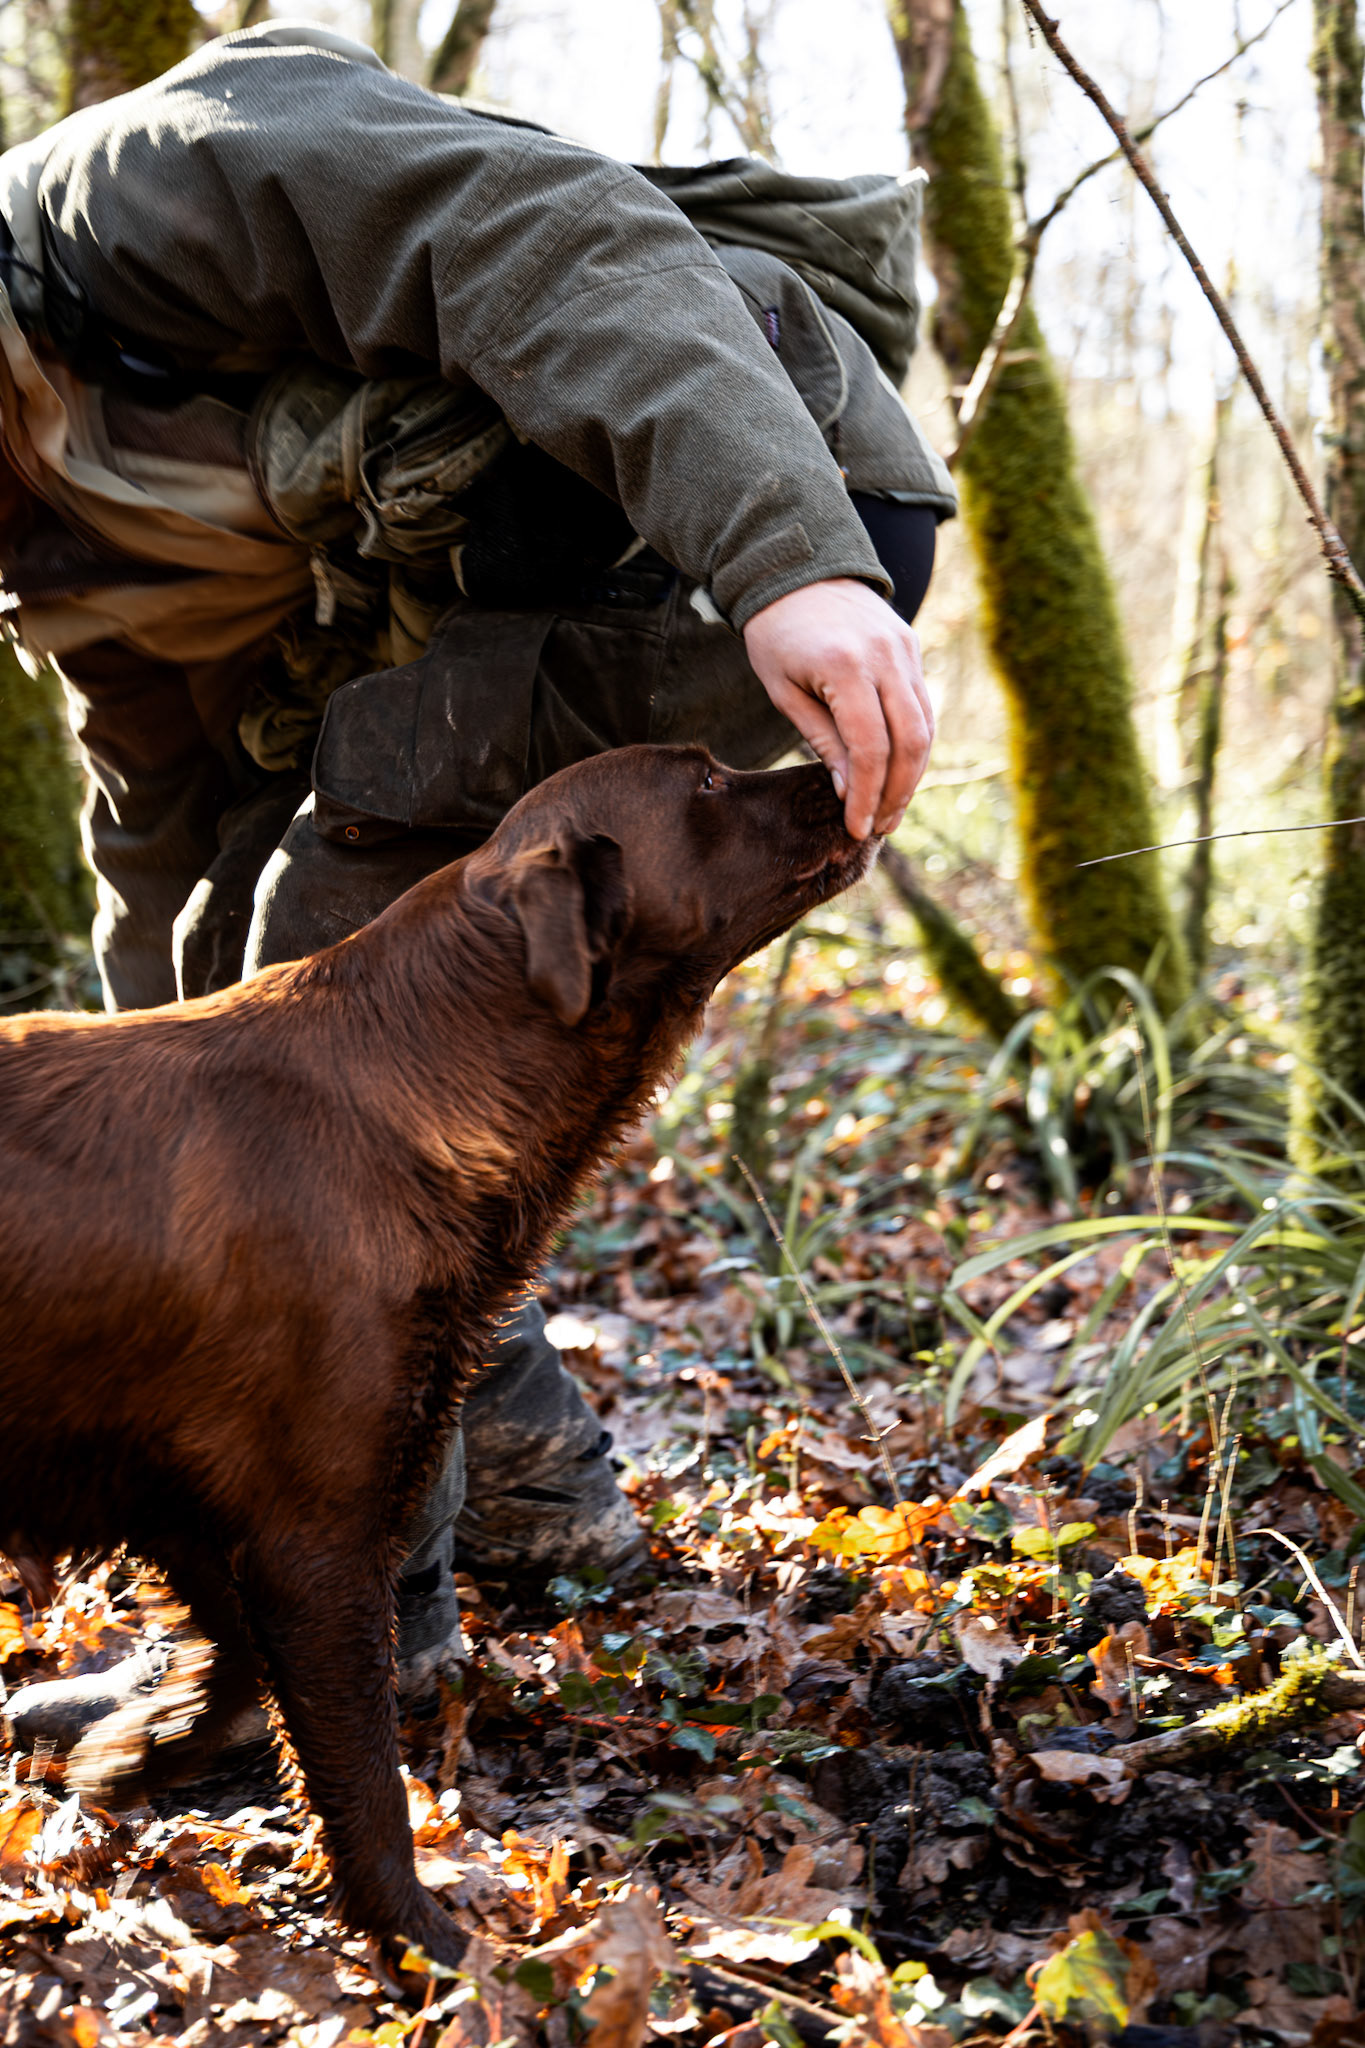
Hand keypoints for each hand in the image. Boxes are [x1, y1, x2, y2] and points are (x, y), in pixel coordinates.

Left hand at [741, 579, 933, 839]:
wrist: (797, 568)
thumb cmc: (777, 633)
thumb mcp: (784, 690)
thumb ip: (822, 740)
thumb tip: (850, 792)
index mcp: (845, 667)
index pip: (869, 748)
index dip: (866, 794)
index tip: (856, 828)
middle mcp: (885, 657)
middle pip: (909, 742)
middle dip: (896, 793)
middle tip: (879, 827)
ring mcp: (906, 649)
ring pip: (925, 727)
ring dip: (911, 775)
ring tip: (890, 809)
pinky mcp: (912, 646)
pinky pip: (922, 706)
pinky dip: (914, 744)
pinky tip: (897, 772)